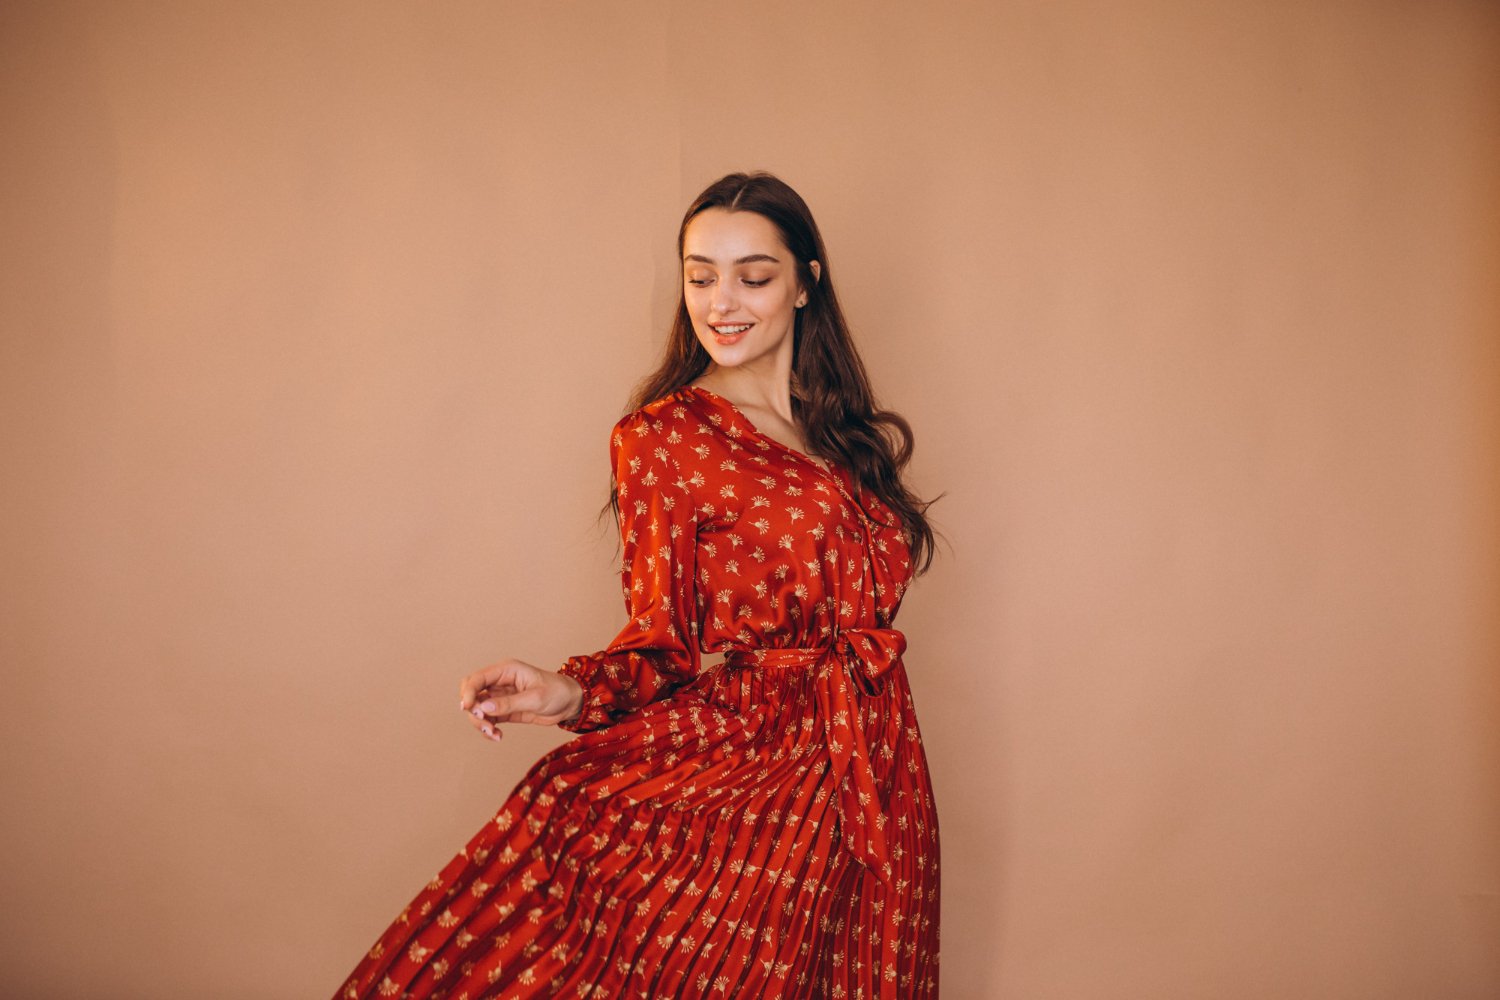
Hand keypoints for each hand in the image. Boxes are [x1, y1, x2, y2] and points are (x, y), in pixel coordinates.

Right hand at [458, 658, 584, 741]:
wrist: (570, 703)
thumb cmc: (557, 692)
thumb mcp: (535, 698)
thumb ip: (509, 703)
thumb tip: (483, 708)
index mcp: (506, 670)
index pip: (477, 678)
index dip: (468, 692)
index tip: (467, 708)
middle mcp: (500, 682)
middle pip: (472, 693)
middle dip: (472, 710)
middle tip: (484, 723)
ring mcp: (500, 697)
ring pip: (478, 709)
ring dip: (480, 723)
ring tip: (493, 734)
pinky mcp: (504, 711)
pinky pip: (488, 720)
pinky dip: (488, 730)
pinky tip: (497, 737)